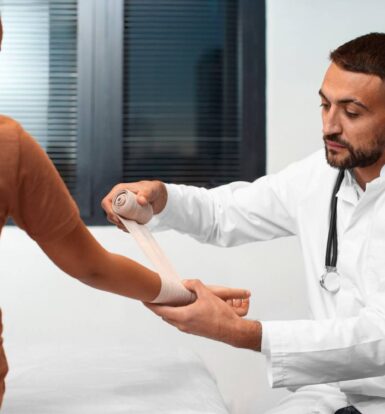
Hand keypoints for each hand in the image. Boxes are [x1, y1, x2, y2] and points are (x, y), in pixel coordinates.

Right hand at [101, 180, 167, 227]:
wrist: (158, 196)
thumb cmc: (153, 189)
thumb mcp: (150, 190)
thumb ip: (146, 194)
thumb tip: (141, 201)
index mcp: (119, 191)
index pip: (106, 202)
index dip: (109, 211)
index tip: (118, 219)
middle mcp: (118, 199)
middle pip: (109, 213)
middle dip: (116, 221)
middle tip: (127, 225)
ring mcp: (122, 207)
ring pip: (115, 219)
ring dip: (122, 225)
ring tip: (133, 226)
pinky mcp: (126, 214)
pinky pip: (122, 222)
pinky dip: (127, 227)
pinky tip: (134, 227)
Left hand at [145, 279, 260, 349]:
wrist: (232, 331)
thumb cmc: (221, 315)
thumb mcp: (207, 295)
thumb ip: (195, 285)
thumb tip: (186, 282)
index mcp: (183, 317)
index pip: (160, 311)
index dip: (150, 304)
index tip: (143, 299)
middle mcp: (183, 325)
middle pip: (164, 315)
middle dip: (157, 306)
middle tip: (153, 296)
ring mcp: (188, 329)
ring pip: (172, 319)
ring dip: (167, 310)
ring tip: (166, 299)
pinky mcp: (194, 330)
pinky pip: (179, 320)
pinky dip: (176, 313)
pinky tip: (181, 305)